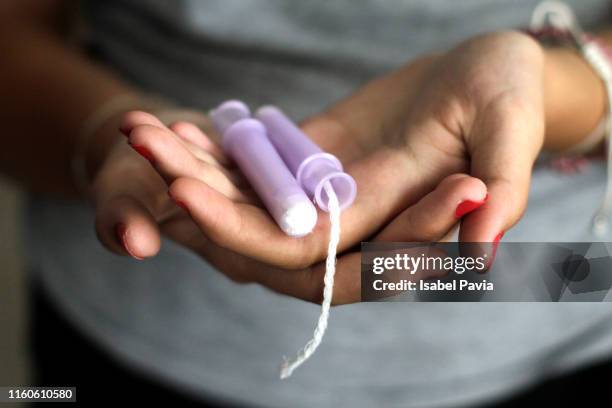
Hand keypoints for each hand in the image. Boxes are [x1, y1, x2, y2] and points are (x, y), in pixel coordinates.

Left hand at [111, 31, 601, 303]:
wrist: (488, 71)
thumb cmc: (507, 97)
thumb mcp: (510, 132)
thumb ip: (503, 190)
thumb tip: (479, 252)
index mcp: (391, 228)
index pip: (308, 259)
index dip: (246, 234)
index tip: (184, 195)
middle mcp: (351, 222)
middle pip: (259, 234)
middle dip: (198, 201)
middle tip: (145, 153)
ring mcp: (327, 191)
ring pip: (249, 197)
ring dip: (193, 168)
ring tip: (143, 131)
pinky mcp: (314, 159)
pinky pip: (258, 162)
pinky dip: (216, 147)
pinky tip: (176, 122)